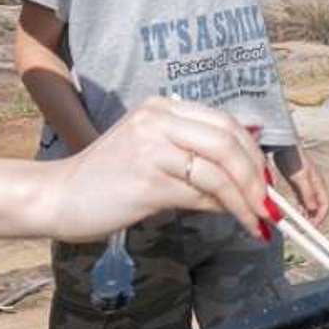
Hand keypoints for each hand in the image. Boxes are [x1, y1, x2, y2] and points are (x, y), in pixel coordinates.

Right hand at [44, 99, 271, 241]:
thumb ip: (195, 157)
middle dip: (256, 176)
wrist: (58, 197)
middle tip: (270, 204)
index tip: (266, 180)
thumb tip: (249, 177)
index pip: (224, 123)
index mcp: (162, 107)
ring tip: (259, 221)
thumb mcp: (154, 155)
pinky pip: (199, 194)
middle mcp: (158, 120)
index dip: (253, 152)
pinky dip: (223, 209)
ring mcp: (151, 148)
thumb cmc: (108, 182)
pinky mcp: (146, 180)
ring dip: (246, 200)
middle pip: (228, 142)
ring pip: (218, 170)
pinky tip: (234, 221)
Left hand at [274, 147, 328, 223]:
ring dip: (306, 214)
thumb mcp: (300, 176)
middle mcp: (314, 185)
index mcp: (318, 183)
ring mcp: (306, 184)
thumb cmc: (293, 157)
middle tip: (305, 227)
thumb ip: (307, 193)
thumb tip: (313, 209)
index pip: (324, 204)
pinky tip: (294, 211)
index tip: (311, 226)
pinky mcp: (297, 182)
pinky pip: (301, 199)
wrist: (283, 144)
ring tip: (300, 222)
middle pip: (318, 206)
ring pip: (310, 203)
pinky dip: (300, 207)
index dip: (320, 217)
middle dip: (314, 218)